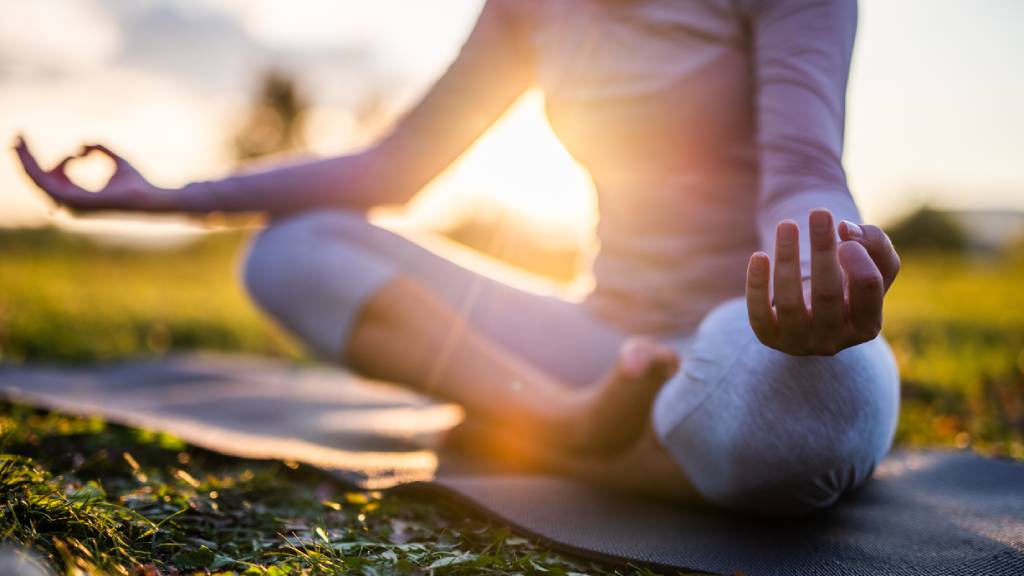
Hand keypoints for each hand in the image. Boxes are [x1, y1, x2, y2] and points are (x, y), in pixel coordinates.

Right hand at [13, 135, 170, 211]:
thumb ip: (97, 148)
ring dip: (25, 160)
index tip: (59, 146)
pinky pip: (44, 183)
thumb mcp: (114, 158)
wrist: (149, 196)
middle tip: (16, 138)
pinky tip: (27, 151)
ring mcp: (70, 204)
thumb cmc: (136, 182)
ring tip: (18, 141)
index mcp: (77, 197)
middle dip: (24, 159)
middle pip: (38, 180)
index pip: (54, 178)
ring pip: (37, 180)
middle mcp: (70, 203)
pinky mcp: (71, 201)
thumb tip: (80, 145)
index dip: (53, 160)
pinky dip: (32, 167)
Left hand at [745, 208, 899, 355]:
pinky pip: (759, 314)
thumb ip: (874, 241)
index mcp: (867, 325)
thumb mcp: (874, 263)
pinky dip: (757, 285)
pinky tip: (759, 256)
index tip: (844, 232)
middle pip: (827, 294)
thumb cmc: (849, 284)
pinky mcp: (770, 338)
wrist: (815, 314)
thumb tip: (845, 229)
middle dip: (822, 250)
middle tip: (819, 213)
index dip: (858, 256)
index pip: (868, 288)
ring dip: (787, 260)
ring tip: (787, 225)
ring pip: (790, 303)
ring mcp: (800, 342)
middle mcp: (834, 340)